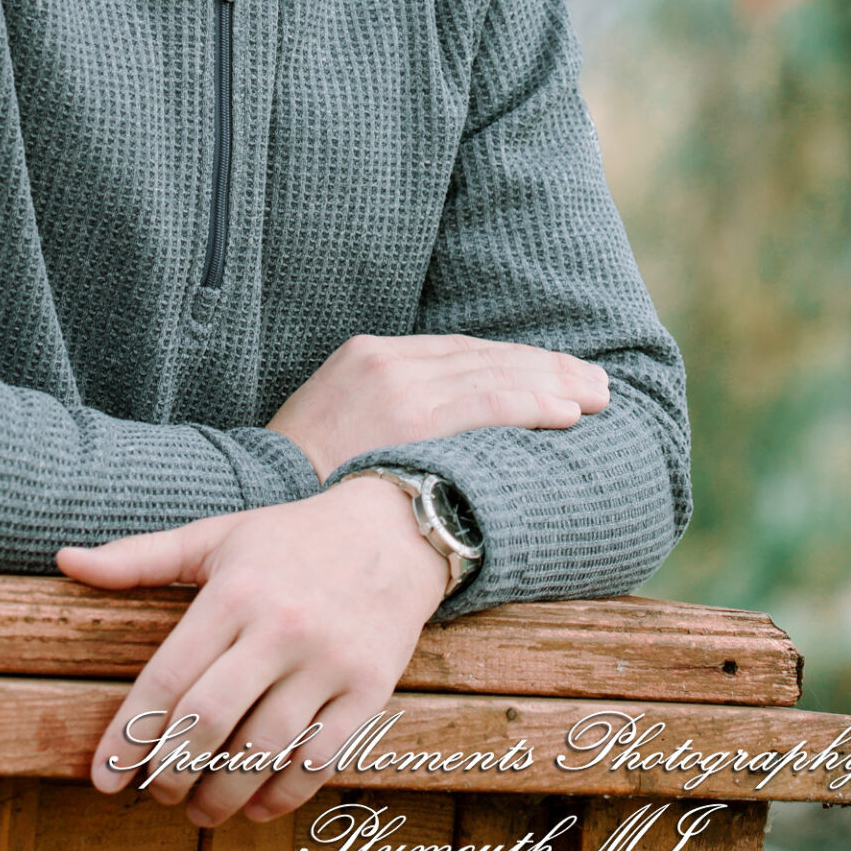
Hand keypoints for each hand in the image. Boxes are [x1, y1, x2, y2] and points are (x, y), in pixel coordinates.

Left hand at [57, 477, 447, 828]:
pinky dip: (281, 795)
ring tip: (199, 808)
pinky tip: (256, 803)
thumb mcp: (214, 537)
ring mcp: (329, 661)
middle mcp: (281, 627)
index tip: (102, 778)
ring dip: (222, 796)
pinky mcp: (370, 689)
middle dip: (170, 774)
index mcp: (235, 591)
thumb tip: (64, 561)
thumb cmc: (289, 539)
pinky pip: (319, 761)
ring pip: (263, 751)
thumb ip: (139, 557)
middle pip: (208, 722)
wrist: (393, 533)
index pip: (167, 678)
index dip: (127, 736)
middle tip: (155, 795)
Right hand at [267, 331, 610, 480]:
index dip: (513, 363)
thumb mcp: (337, 427)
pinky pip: (487, 404)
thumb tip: (438, 440)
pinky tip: (568, 413)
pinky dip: (533, 404)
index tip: (552, 374)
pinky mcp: (410, 417)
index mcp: (368, 355)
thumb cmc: (300, 483)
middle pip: (484, 358)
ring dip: (553, 384)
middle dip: (545, 368)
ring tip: (596, 396)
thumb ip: (385, 418)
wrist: (254, 498)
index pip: (459, 352)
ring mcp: (400, 385)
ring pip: (494, 376)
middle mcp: (387, 360)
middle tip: (594, 383)